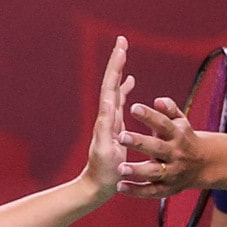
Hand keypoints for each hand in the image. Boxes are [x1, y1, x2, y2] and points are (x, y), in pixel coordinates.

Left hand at [80, 37, 135, 198]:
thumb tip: (108, 104)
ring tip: (124, 54)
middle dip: (116, 61)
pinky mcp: (115, 125)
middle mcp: (106, 115)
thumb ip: (105, 128)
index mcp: (106, 118)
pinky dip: (124, 87)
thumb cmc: (103, 172)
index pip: (110, 86)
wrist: (97, 185)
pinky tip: (129, 82)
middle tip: (121, 41)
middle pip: (112, 82)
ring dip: (120, 70)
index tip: (121, 47)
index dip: (116, 66)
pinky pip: (120, 100)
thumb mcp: (105, 151)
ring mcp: (110, 119)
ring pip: (116, 88)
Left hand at [116, 96, 206, 198]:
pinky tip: (120, 187)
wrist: (204, 165)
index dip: (149, 116)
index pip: (163, 123)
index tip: (133, 108)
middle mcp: (176, 153)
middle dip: (140, 142)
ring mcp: (172, 172)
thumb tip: (158, 101)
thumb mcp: (181, 122)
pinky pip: (151, 191)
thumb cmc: (184, 138)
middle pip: (158, 148)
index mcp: (178, 134)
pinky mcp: (168, 188)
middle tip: (121, 136)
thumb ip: (169, 109)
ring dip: (138, 171)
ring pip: (155, 172)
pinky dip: (136, 191)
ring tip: (120, 168)